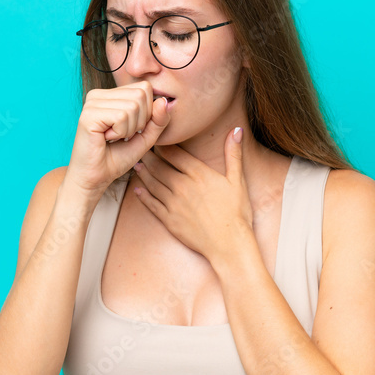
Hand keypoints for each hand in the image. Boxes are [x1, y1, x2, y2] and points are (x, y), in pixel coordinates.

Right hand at [63, 80, 172, 197]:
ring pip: (132, 106)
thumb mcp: (145, 137)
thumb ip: (158, 120)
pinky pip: (121, 116)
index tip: (130, 129)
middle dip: (139, 121)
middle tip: (121, 135)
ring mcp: (91, 102)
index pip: (144, 88)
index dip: (147, 113)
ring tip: (113, 138)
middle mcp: (98, 94)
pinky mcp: (89, 114)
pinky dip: (120, 132)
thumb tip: (164, 100)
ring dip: (129, 129)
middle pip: (140, 95)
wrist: (95, 178)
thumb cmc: (116, 158)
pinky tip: (106, 139)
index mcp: (110, 95)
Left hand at [131, 126, 251, 262]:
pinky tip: (138, 190)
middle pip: (160, 167)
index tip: (156, 138)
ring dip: (144, 173)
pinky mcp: (169, 220)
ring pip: (153, 184)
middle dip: (149, 157)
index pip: (175, 154)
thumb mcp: (237, 180)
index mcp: (198, 174)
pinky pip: (151, 204)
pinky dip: (143, 196)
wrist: (229, 244)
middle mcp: (182, 186)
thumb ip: (233, 154)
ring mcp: (173, 203)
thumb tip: (236, 130)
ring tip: (137, 165)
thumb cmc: (237, 213)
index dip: (163, 145)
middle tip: (140, 149)